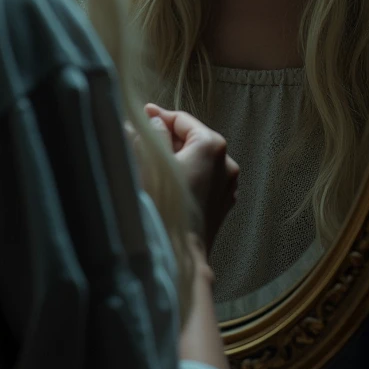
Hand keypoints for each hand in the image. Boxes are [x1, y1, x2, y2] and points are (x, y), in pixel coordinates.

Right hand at [145, 103, 238, 255]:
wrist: (178, 255)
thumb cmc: (162, 205)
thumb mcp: (151, 161)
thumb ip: (154, 134)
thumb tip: (154, 121)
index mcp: (211, 145)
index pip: (181, 120)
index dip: (158, 115)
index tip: (141, 113)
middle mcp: (226, 162)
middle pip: (190, 139)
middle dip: (165, 138)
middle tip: (140, 137)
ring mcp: (228, 185)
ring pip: (196, 159)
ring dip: (175, 157)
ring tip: (150, 160)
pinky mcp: (223, 204)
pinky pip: (202, 179)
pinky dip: (186, 175)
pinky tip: (166, 182)